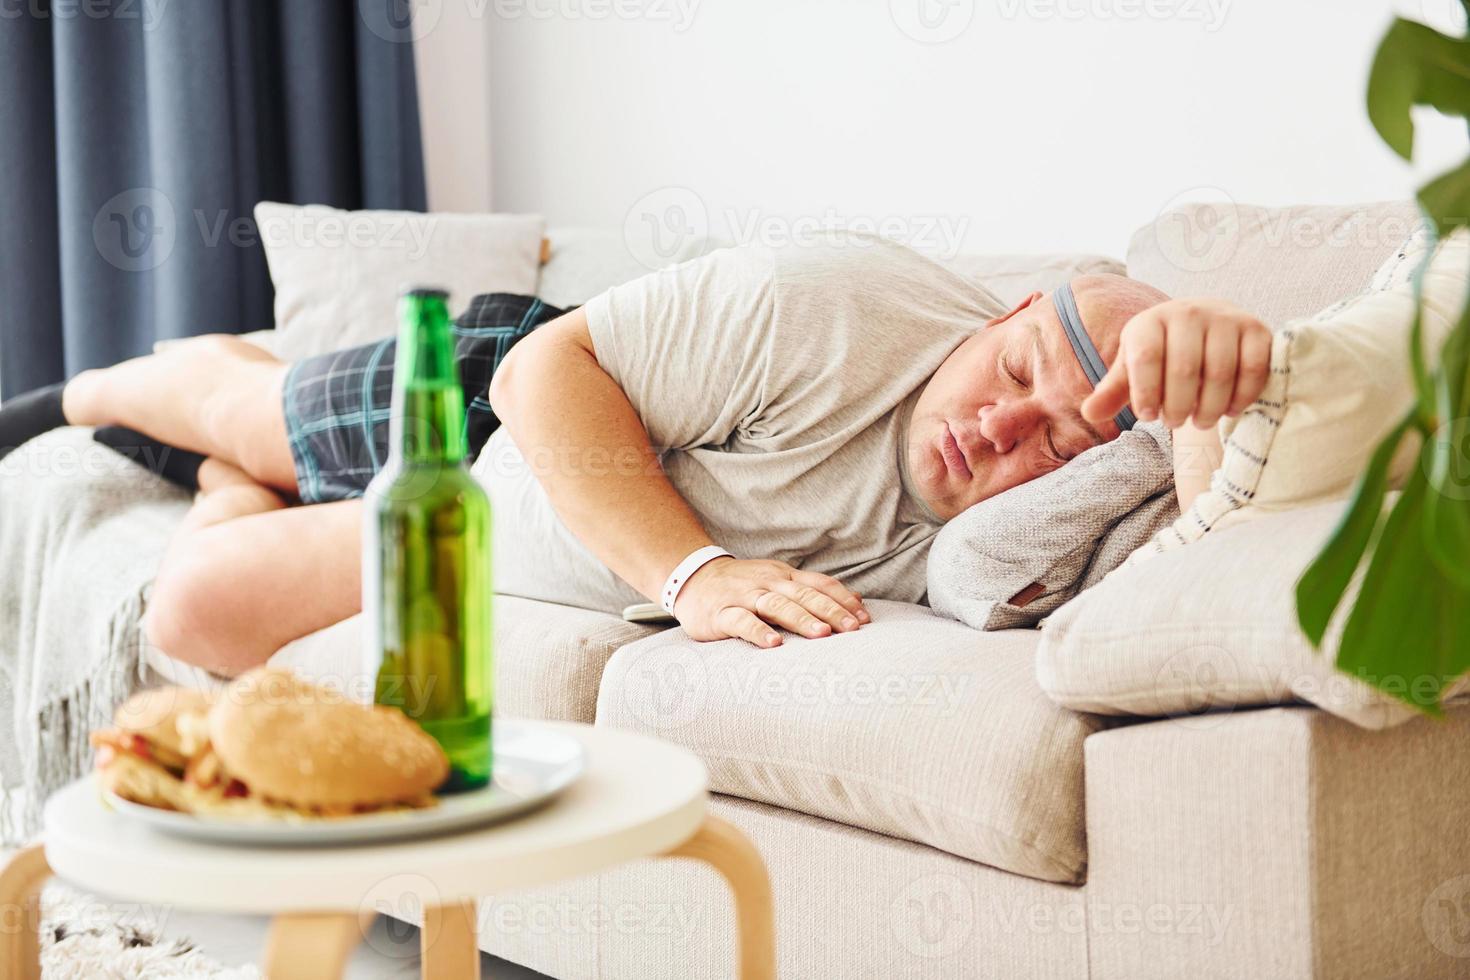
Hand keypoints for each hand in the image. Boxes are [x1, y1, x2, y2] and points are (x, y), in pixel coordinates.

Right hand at [674, 557, 870, 647]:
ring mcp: (744, 596)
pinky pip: (741, 621)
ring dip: (801, 619)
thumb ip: (815, 590)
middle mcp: (767, 583)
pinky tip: (773, 645)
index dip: (842, 600)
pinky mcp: (721, 613)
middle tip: (853, 629)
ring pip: (776, 605)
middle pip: (803, 595)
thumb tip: (857, 599)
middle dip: (830, 611)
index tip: (864, 619)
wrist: (693, 577)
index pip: (819, 585)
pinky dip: (758, 632)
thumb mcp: (780, 581)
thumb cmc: (744, 585)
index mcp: (784, 576)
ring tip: (822, 635)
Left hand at [1081, 298, 1272, 429]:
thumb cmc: (1161, 355)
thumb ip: (1112, 392)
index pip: (1145, 356)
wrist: (1206, 327)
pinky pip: (1254, 369)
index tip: (1148, 416)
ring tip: (1200, 420)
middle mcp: (1188, 312)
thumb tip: (1089, 413)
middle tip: (1175, 422)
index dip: (1146, 392)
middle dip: (1178, 407)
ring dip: (1210, 407)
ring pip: (1221, 373)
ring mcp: (1226, 318)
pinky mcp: (1257, 329)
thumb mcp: (1132, 370)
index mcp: (1150, 321)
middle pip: (1184, 370)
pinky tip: (1229, 410)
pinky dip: (1242, 397)